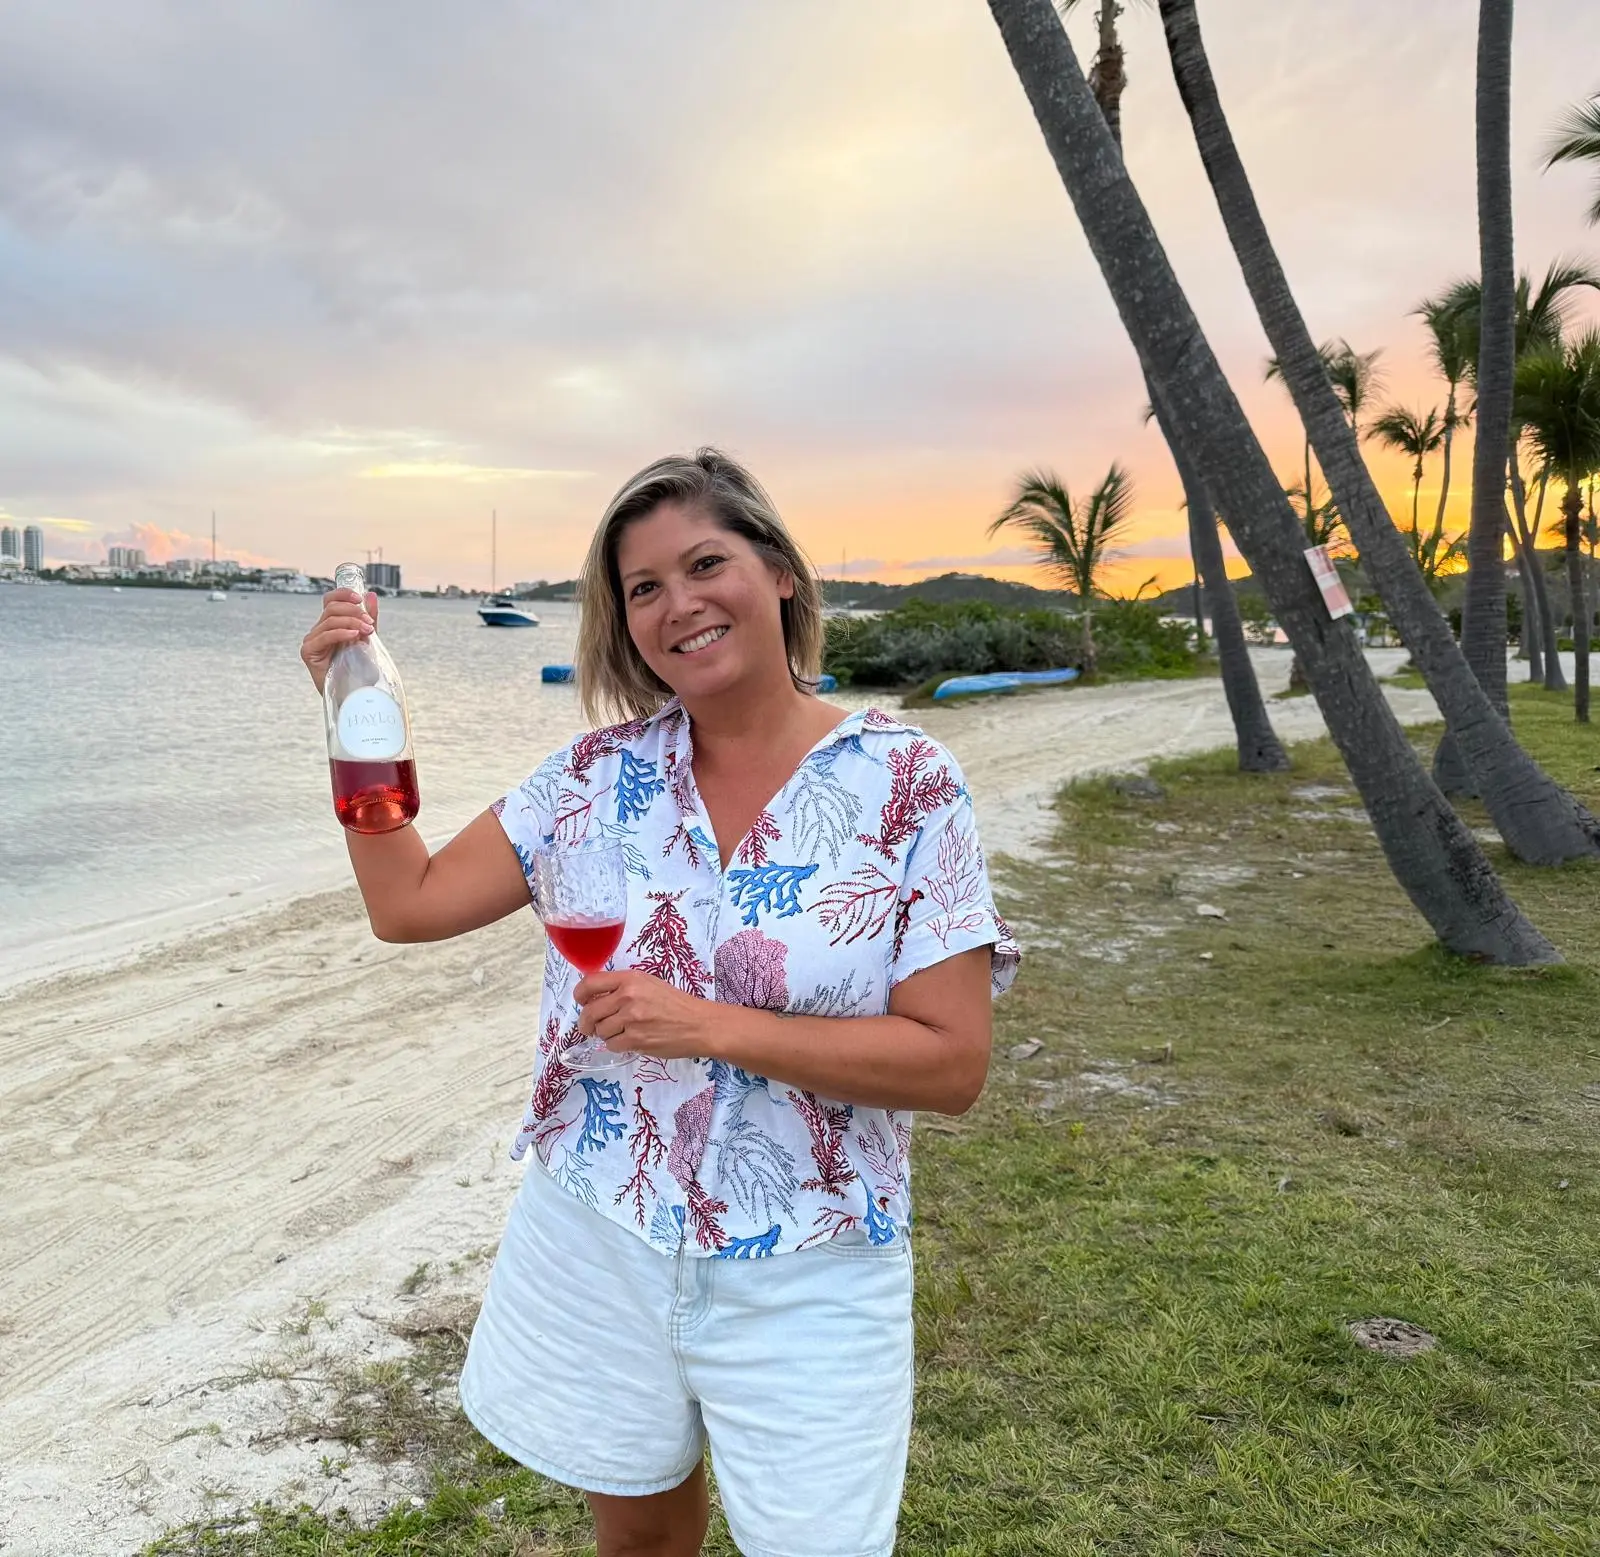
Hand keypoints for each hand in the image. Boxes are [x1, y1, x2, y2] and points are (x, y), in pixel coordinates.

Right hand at [301, 588, 377, 693]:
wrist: (351, 693)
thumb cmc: (357, 668)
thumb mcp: (366, 639)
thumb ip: (368, 618)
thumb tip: (371, 595)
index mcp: (331, 625)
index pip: (331, 600)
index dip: (343, 594)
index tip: (360, 598)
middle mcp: (319, 630)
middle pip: (331, 608)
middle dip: (353, 611)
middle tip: (369, 622)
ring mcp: (312, 640)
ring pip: (330, 621)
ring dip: (352, 623)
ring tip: (367, 631)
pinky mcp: (309, 652)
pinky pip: (325, 636)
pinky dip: (341, 633)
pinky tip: (354, 636)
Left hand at [573, 970, 719, 1061]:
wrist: (698, 1024)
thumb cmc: (675, 1003)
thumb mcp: (648, 984)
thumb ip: (622, 987)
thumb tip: (595, 998)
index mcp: (630, 979)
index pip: (589, 984)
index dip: (580, 995)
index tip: (582, 1002)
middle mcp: (628, 996)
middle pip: (589, 1012)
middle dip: (586, 1023)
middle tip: (589, 1027)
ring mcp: (631, 1019)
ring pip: (600, 1031)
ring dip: (606, 1034)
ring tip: (622, 1031)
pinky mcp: (636, 1040)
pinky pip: (611, 1045)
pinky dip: (617, 1045)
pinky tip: (630, 1040)